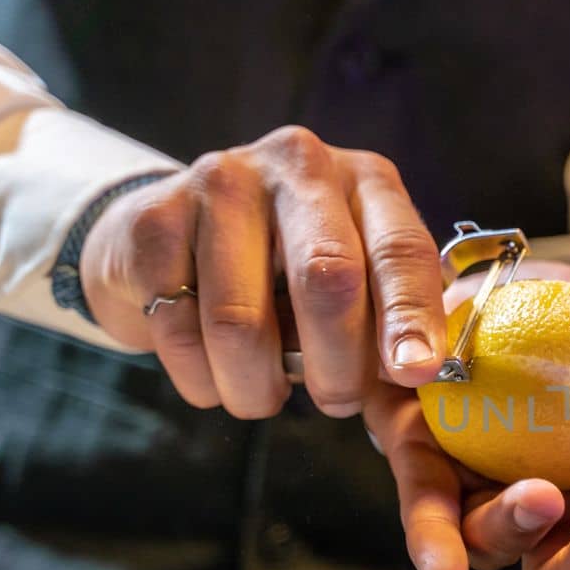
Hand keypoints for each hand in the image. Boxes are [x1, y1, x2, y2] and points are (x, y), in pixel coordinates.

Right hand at [80, 126, 447, 417]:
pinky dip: (201, 379)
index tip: (414, 374)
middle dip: (337, 365)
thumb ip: (389, 320)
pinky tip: (213, 378)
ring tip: (262, 398)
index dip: (411, 317)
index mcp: (365, 181)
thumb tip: (416, 376)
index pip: (401, 248)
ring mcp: (220, 183)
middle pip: (326, 278)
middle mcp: (298, 166)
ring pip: (242, 320)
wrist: (170, 234)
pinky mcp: (153, 219)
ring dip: (256, 386)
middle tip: (336, 403)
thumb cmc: (284, 270)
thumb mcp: (353, 277)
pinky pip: (179, 329)